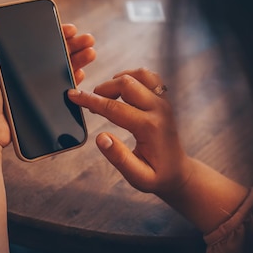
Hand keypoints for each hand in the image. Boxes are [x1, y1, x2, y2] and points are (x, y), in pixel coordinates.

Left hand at [0, 4, 95, 147]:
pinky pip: (60, 88)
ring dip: (78, 59)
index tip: (70, 27)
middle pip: (53, 51)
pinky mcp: (39, 102)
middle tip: (88, 39)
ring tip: (91, 52)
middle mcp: (21, 69)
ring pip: (60, 68)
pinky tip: (82, 73)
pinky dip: (73, 80)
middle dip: (73, 44)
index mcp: (8, 57)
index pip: (36, 39)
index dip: (55, 31)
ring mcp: (31, 86)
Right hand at [68, 68, 191, 196]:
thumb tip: (100, 137)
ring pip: (139, 74)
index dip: (90, 100)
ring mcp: (163, 101)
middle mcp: (158, 109)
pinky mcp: (164, 99)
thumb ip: (119, 158)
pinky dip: (132, 77)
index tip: (73, 95)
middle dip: (103, 88)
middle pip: (126, 84)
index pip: (114, 107)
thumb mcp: (138, 177)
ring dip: (118, 79)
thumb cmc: (157, 176)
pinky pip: (149, 77)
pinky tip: (121, 89)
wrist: (179, 171)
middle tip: (89, 101)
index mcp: (149, 127)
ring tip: (105, 94)